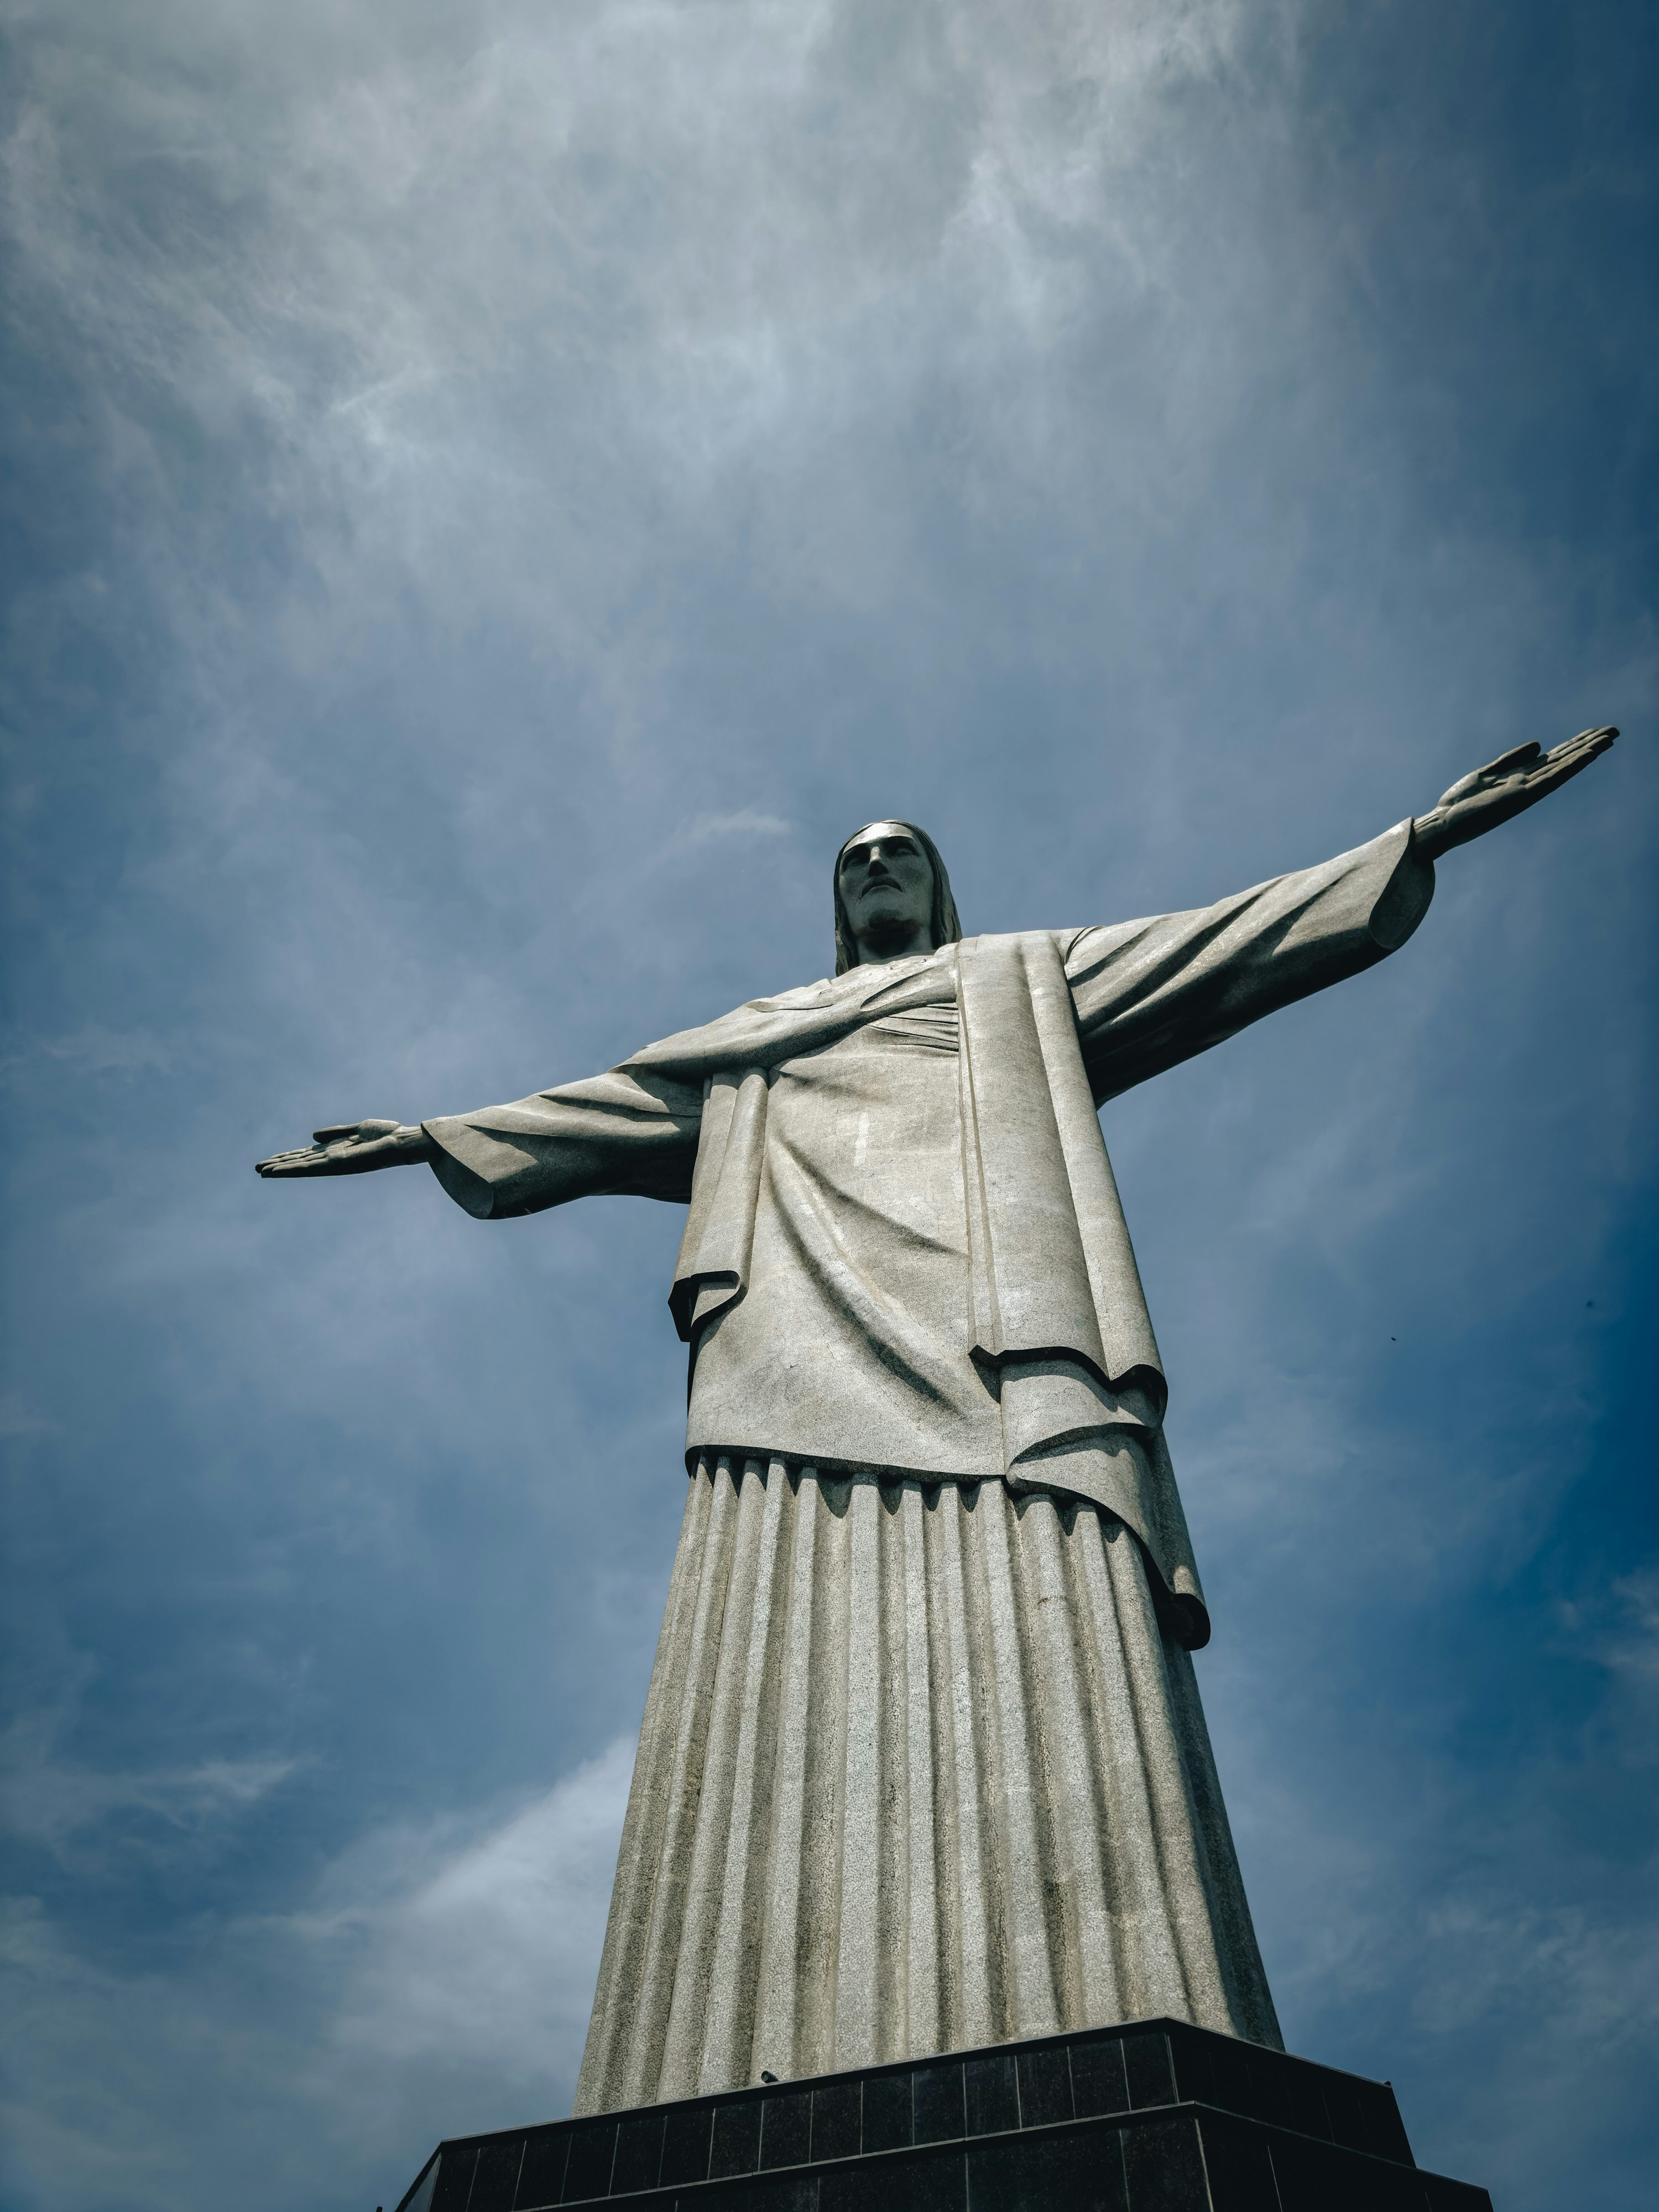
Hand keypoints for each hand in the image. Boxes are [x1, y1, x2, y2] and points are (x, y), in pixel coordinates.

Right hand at [255, 1120, 435, 1178]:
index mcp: (336, 1150)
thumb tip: (312, 1136)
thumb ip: (335, 1132)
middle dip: (280, 1165)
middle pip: (301, 1162)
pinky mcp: (338, 1164)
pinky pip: (312, 1168)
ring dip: (281, 1169)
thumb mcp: (357, 1129)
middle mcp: (333, 1159)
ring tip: (261, 1171)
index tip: (270, 1160)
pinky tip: (279, 1171)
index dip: (288, 1157)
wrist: (403, 1141)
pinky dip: (293, 1169)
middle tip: (258, 1169)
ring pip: (302, 1167)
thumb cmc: (386, 1134)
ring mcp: (334, 1163)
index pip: (307, 1155)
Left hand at [1412, 726, 1616, 859]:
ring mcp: (1527, 790)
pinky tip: (1588, 755)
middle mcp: (1529, 783)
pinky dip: (1571, 766)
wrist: (1443, 823)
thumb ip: (1512, 759)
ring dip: (1586, 752)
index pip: (1554, 757)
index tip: (1595, 731)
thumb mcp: (1486, 772)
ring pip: (1563, 767)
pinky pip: (1552, 779)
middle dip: (1588, 745)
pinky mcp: (1521, 796)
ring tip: (1609, 738)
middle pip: (1564, 760)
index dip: (1575, 744)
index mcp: (1520, 777)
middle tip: (1614, 731)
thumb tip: (1539, 744)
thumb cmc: (1460, 802)